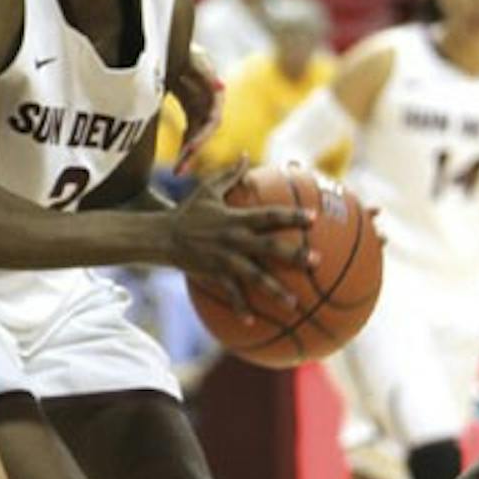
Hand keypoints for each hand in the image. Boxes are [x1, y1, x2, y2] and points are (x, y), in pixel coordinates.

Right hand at [167, 158, 314, 317]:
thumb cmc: (188, 212)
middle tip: (317, 261)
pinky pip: (230, 294)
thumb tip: (246, 155)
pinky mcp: (214, 274)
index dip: (292, 216)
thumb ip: (230, 175)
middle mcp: (234, 239)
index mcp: (237, 218)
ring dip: (275, 291)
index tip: (314, 219)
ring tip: (295, 305)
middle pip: (270, 247)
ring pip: (254, 277)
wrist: (162, 236)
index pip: (270, 215)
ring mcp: (225, 259)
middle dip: (294, 254)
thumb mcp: (207, 190)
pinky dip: (240, 307)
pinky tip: (252, 322)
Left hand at [171, 43, 223, 174]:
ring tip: (178, 171)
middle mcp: (210, 102)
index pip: (213, 119)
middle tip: (181, 169)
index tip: (190, 149)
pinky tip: (177, 162)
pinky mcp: (191, 110)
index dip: (203, 135)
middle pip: (206, 132)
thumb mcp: (192, 56)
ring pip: (198, 136)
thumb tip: (221, 88)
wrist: (171, 43)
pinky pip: (189, 133)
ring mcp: (201, 107)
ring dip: (189, 154)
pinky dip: (183, 146)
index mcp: (213, 91)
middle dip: (194, 151)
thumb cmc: (182, 47)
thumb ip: (204, 70)